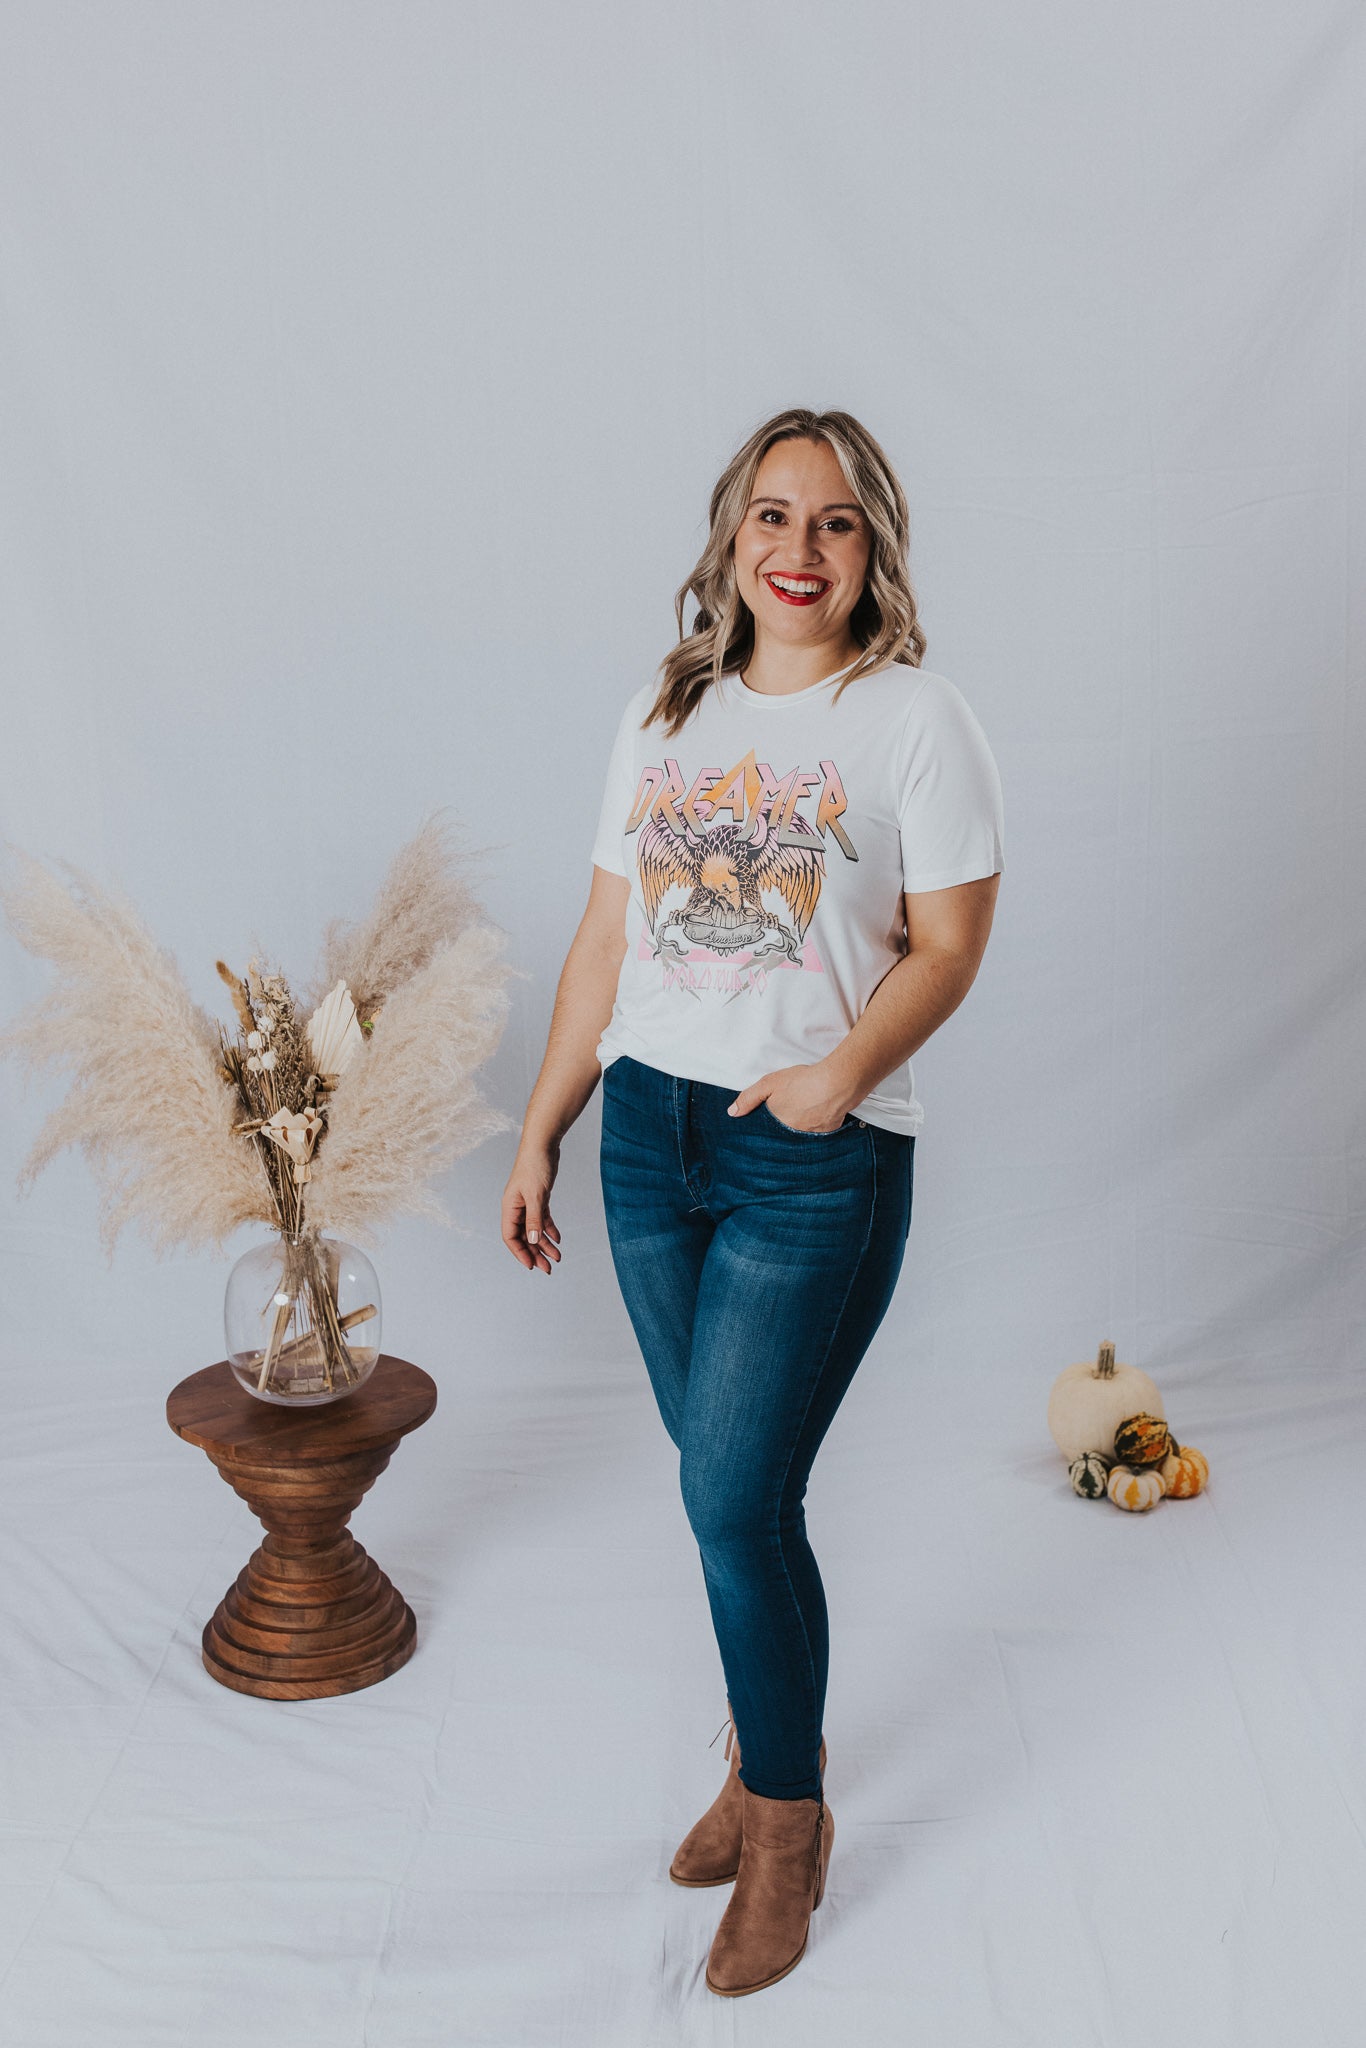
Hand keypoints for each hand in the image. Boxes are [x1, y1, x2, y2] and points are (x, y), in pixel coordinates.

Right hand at [502, 1142, 562, 1273]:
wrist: (543, 1145)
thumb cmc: (535, 1166)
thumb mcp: (536, 1195)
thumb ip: (534, 1219)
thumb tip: (532, 1241)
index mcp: (510, 1208)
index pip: (510, 1237)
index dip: (520, 1253)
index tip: (531, 1266)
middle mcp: (517, 1208)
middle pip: (523, 1237)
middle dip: (535, 1253)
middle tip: (548, 1268)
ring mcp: (528, 1204)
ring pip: (534, 1230)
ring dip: (545, 1244)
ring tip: (557, 1257)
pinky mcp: (539, 1198)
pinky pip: (543, 1220)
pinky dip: (550, 1229)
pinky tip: (558, 1239)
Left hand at [726, 1062, 852, 1134]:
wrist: (837, 1083)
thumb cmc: (803, 1082)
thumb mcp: (769, 1084)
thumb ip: (749, 1098)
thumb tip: (732, 1113)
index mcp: (778, 1126)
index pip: (768, 1133)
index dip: (768, 1127)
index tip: (769, 1121)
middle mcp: (794, 1136)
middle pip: (785, 1133)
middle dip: (786, 1124)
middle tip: (791, 1109)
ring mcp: (812, 1136)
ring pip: (802, 1133)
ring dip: (802, 1124)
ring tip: (805, 1108)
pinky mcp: (829, 1132)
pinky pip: (820, 1131)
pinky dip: (818, 1123)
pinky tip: (820, 1111)